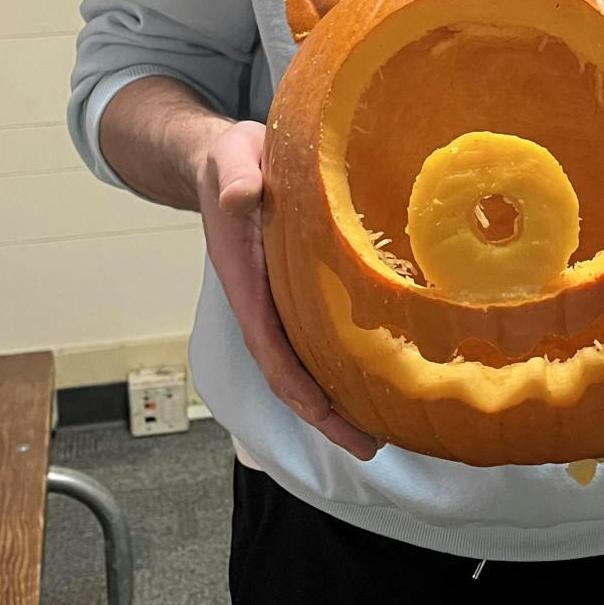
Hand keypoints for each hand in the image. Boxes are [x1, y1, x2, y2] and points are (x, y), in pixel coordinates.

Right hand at [197, 121, 379, 459]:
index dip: (297, 386)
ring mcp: (279, 301)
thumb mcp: (230, 157)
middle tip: (371, 447)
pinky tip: (379, 377)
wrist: (220, 159)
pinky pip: (319, 338)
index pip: (269, 346)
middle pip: (289, 372)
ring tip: (383, 430)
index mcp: (244, 278)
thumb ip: (234, 176)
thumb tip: (241, 196)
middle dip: (325, 413)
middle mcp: (261, 301)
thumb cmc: (229, 159)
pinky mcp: (296, 291)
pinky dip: (344, 365)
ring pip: (306, 362)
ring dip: (338, 398)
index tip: (327, 415)